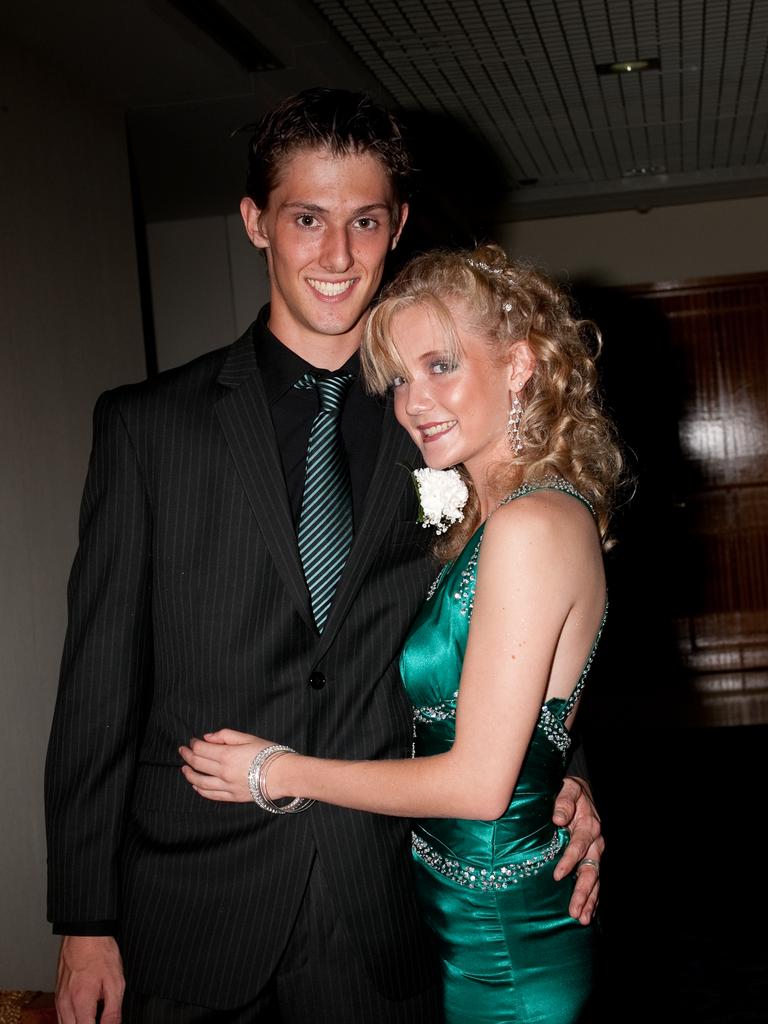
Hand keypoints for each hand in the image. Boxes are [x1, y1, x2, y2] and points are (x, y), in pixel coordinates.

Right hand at [55, 935, 124, 1023]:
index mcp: (81, 1002)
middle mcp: (66, 1004)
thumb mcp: (115, 982)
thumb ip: (113, 1011)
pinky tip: (83, 1017)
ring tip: (93, 1017)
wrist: (84, 933)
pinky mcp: (58, 995)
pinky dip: (71, 1021)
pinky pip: (61, 1017)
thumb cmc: (100, 952)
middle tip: (100, 1020)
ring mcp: (59, 1000)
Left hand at [180, 729, 273, 801]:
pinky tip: (196, 786)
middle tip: (182, 751)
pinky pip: (211, 795)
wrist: (284, 774)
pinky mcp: (232, 797)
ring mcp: (226, 786)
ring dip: (189, 774)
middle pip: (197, 764)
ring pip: (200, 782)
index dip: (193, 744)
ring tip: (184, 769)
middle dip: (187, 756)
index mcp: (227, 754)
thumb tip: (207, 737)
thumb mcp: (248, 737)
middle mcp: (223, 772)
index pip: (201, 749)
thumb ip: (226, 735)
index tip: (192, 741)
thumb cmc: (269, 753)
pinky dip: (200, 790)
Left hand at [551, 775, 603, 924]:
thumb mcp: (567, 789)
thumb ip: (563, 802)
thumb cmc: (569, 791)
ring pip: (594, 880)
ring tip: (581, 919)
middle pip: (590, 870)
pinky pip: (595, 881)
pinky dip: (592, 898)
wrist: (580, 792)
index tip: (558, 875)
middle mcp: (596, 842)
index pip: (578, 846)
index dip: (569, 861)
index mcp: (589, 825)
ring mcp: (596, 852)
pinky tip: (587, 914)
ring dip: (589, 900)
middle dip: (583, 891)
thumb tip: (558, 819)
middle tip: (574, 910)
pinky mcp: (593, 858)